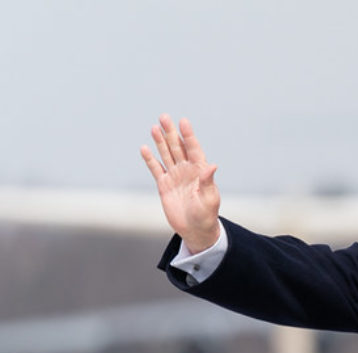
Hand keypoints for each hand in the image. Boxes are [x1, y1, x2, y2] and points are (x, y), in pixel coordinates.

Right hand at [140, 114, 220, 252]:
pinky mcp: (164, 185)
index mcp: (200, 171)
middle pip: (178, 147)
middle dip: (171, 132)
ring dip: (160, 141)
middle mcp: (187, 170)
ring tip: (155, 127)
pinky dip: (150, 159)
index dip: (188, 135)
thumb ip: (208, 181)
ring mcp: (175, 176)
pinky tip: (145, 148)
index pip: (194, 149)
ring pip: (166, 155)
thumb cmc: (207, 214)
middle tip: (164, 117)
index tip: (183, 121)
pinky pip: (156, 169)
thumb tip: (212, 165)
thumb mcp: (210, 198)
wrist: (195, 229)